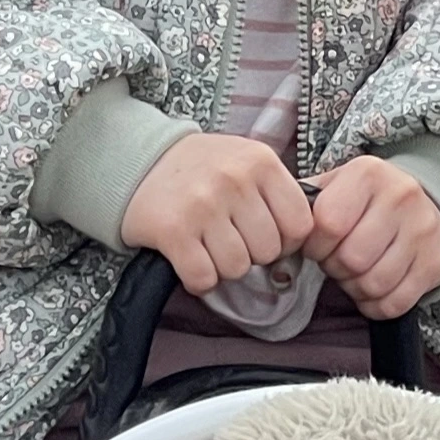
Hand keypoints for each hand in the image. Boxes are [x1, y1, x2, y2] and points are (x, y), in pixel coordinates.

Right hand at [121, 132, 315, 294]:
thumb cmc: (200, 169)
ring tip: (206, 243)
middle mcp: (233, 179)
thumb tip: (304, 241)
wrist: (135, 161)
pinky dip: (197, 279)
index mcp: (259, 161)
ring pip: (237, 268)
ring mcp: (202, 205)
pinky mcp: (172, 230)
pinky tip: (189, 258)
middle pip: (268, 252)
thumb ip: (276, 192)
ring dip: (222, 266)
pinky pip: (203, 278)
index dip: (285, 239)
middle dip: (250, 252)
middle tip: (227, 235)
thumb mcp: (246, 161)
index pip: (301, 225)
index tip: (262, 232)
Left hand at [304, 156, 439, 318]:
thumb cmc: (366, 201)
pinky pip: (396, 302)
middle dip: (334, 268)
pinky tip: (370, 291)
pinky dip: (375, 305)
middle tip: (334, 263)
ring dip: (354, 288)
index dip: (313, 245)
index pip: (328, 223)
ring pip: (374, 283)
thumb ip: (306, 201)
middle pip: (352, 258)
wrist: (428, 206)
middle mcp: (400, 197)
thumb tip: (277, 227)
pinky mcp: (436, 263)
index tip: (314, 247)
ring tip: (351, 275)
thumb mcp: (338, 185)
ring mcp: (422, 231)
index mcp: (367, 174)